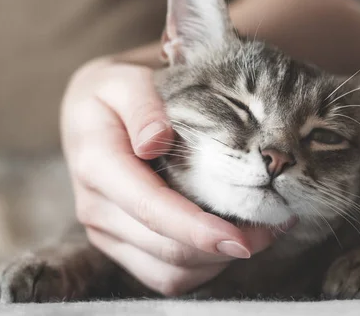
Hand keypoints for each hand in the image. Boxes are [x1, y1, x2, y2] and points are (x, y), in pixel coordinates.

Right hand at [60, 56, 286, 295]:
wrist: (88, 117)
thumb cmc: (113, 95)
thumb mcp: (123, 82)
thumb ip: (141, 106)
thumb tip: (155, 141)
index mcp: (97, 165)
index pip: (150, 208)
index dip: (196, 229)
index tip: (241, 238)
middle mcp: (96, 208)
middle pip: (165, 250)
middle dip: (221, 248)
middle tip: (272, 226)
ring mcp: (105, 232)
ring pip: (168, 273)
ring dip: (216, 262)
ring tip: (258, 234)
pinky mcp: (120, 245)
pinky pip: (165, 276)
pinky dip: (202, 267)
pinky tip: (227, 240)